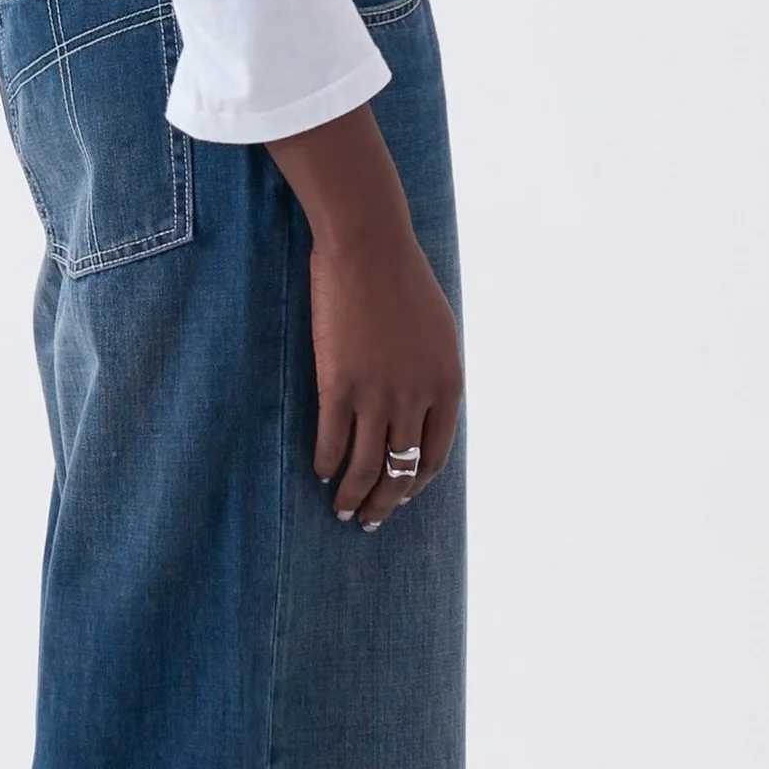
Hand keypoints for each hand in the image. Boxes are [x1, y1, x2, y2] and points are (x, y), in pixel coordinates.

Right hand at [265, 105, 462, 529]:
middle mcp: (417, 398)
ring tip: (341, 509)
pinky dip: (327, 463)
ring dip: (353, 496)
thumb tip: (423, 408)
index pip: (433, 456)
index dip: (415, 483)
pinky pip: (333, 441)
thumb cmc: (404, 281)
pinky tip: (320, 472)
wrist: (370, 248)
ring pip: (366, 467)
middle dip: (385, 503)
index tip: (402, 496)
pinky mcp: (339, 385)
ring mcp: (377, 395)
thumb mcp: (439, 332)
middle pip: (400, 470)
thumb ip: (434, 374)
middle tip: (369, 520)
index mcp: (447, 386)